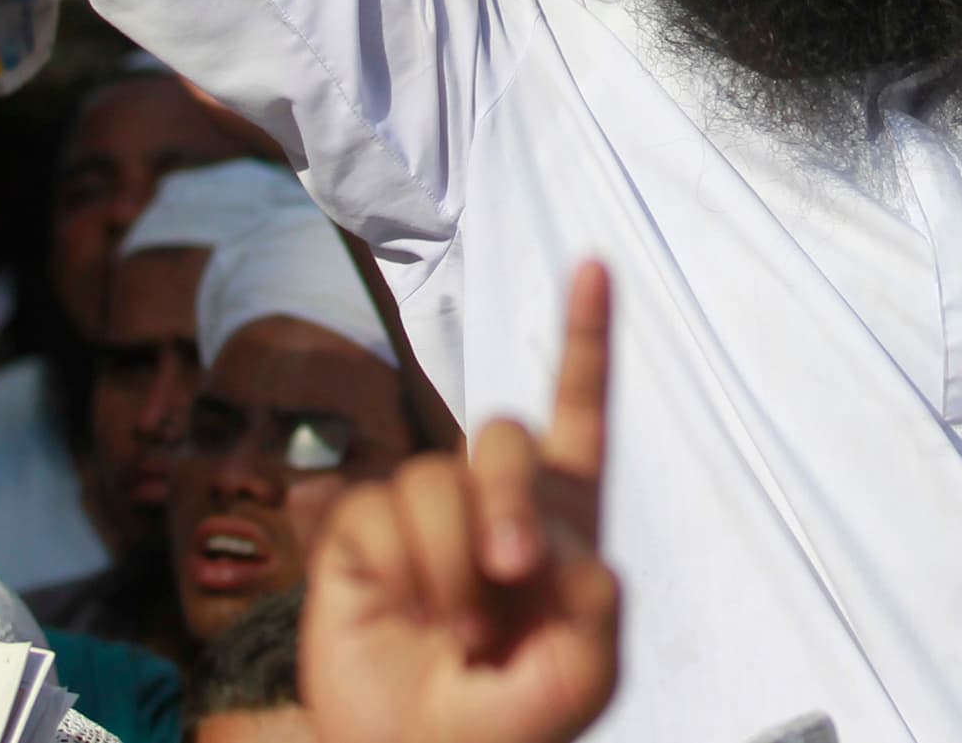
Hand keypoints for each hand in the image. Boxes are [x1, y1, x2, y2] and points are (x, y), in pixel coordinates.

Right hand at [304, 264, 618, 742]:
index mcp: (561, 516)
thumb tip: (570, 546)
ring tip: (459, 631)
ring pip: (440, 478)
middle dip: (509, 496)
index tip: (593, 264)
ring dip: (455, 562)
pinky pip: (383, 512)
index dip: (584, 338)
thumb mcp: (581, 677)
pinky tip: (412, 613)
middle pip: (502, 434)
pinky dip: (409, 570)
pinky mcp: (365, 536)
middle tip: (515, 571)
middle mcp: (492, 501)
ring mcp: (425, 514)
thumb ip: (596, 609)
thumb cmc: (509, 721)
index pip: (578, 412)